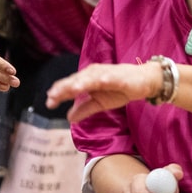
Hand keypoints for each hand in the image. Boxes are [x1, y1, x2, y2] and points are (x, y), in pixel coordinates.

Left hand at [47, 62, 164, 123]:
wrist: (143, 82)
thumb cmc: (120, 89)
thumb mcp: (100, 103)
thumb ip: (84, 109)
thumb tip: (69, 118)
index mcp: (87, 80)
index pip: (70, 86)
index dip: (59, 93)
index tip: (49, 103)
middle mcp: (93, 74)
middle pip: (76, 80)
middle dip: (64, 88)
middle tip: (53, 96)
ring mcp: (106, 73)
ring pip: (90, 77)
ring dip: (81, 82)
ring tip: (72, 88)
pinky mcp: (120, 76)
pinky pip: (110, 77)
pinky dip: (105, 78)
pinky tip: (99, 81)